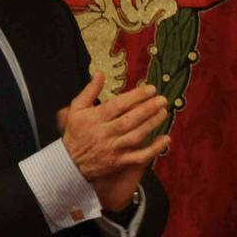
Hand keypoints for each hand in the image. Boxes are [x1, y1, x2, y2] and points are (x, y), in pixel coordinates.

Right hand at [59, 74, 169, 209]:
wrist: (70, 163)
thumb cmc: (75, 133)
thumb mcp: (76, 109)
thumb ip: (90, 91)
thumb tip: (100, 73)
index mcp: (95, 118)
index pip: (118, 105)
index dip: (136, 96)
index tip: (150, 89)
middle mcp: (106, 133)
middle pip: (130, 120)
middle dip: (148, 109)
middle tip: (162, 99)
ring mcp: (114, 149)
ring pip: (137, 136)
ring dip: (152, 124)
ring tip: (164, 112)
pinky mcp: (120, 162)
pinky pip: (140, 157)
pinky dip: (154, 149)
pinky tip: (166, 139)